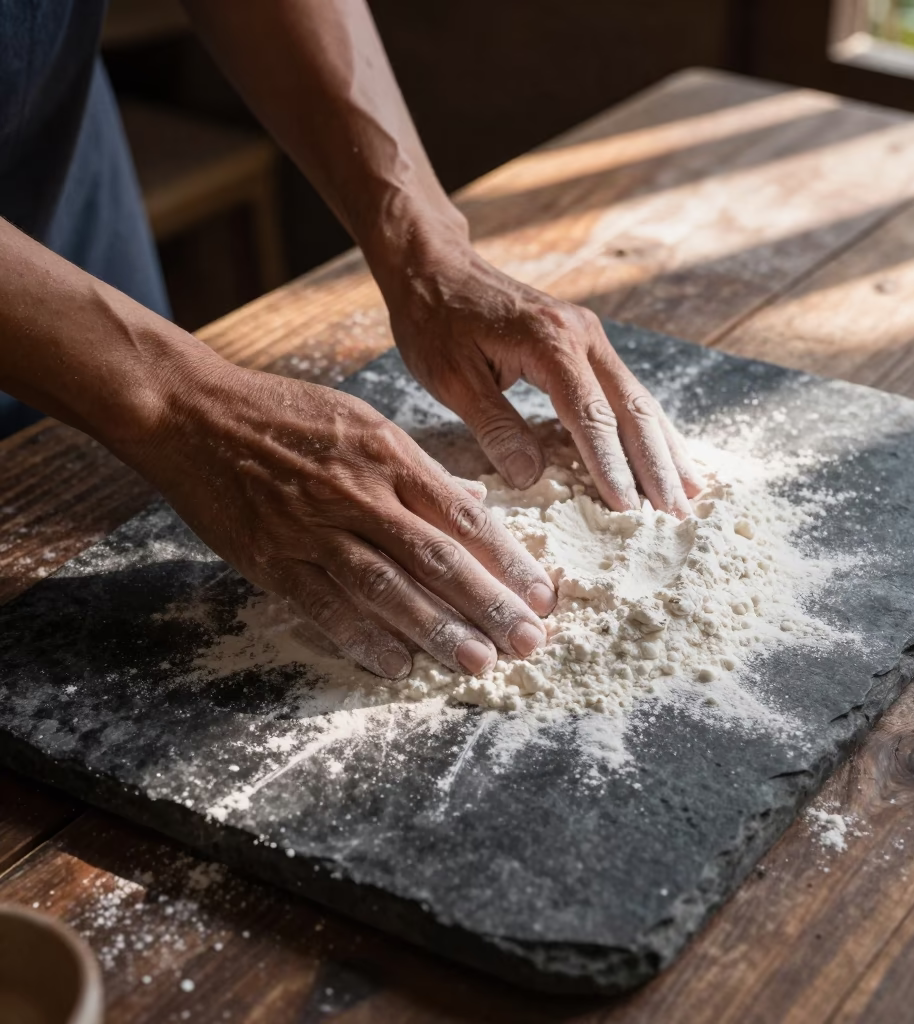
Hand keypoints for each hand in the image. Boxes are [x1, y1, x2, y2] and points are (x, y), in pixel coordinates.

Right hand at [133, 357, 556, 678]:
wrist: (192, 412)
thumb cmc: (285, 414)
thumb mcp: (363, 423)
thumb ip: (421, 469)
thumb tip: (475, 502)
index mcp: (389, 456)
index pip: (464, 517)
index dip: (508, 560)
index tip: (543, 594)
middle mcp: (360, 494)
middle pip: (437, 558)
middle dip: (489, 604)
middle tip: (529, 642)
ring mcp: (313, 529)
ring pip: (387, 586)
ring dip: (437, 629)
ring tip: (479, 662)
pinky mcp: (271, 557)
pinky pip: (325, 605)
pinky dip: (363, 637)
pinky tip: (398, 666)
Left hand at [384, 244, 703, 515]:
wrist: (436, 265)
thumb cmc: (436, 321)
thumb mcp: (451, 378)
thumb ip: (494, 426)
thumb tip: (531, 478)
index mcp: (549, 343)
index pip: (591, 416)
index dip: (611, 466)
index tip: (629, 509)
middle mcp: (582, 335)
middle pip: (632, 407)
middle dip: (656, 465)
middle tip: (676, 513)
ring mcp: (590, 336)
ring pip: (639, 398)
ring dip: (665, 447)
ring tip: (689, 492)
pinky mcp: (587, 342)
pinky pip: (626, 390)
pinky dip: (649, 426)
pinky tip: (665, 452)